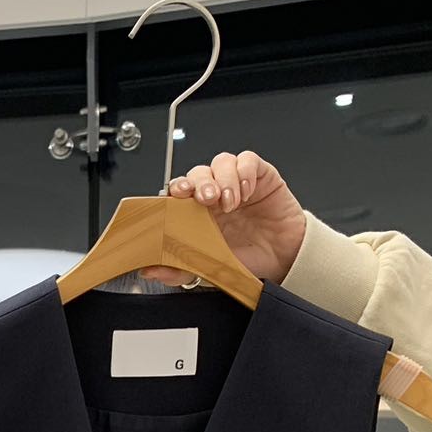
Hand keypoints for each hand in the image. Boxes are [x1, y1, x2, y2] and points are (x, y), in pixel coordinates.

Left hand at [140, 151, 306, 287]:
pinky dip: (244, 172)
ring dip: (222, 178)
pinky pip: (248, 160)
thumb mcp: (208, 268)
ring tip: (230, 202)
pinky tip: (247, 191)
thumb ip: (179, 269)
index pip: (180, 191)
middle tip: (206, 199)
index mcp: (198, 213)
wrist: (282, 259)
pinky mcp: (260, 176)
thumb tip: (149, 270)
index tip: (177, 195)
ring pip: (221, 162)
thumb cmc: (246, 259)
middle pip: (198, 173)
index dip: (176, 189)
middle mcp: (215, 194)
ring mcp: (236, 182)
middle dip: (199, 183)